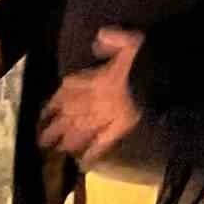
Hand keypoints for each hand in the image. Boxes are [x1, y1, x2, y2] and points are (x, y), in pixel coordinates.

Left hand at [37, 27, 143, 168]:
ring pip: (79, 133)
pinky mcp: (119, 130)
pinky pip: (101, 144)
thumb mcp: (128, 38)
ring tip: (57, 152)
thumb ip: (111, 39)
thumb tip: (98, 41)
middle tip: (41, 142)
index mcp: (91, 79)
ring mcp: (105, 118)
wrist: (162, 78)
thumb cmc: (143, 57)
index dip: (53, 104)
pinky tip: (84, 165)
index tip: (43, 113)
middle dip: (52, 130)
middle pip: (66, 118)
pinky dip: (92, 155)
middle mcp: (92, 101)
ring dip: (66, 143)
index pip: (65, 93)